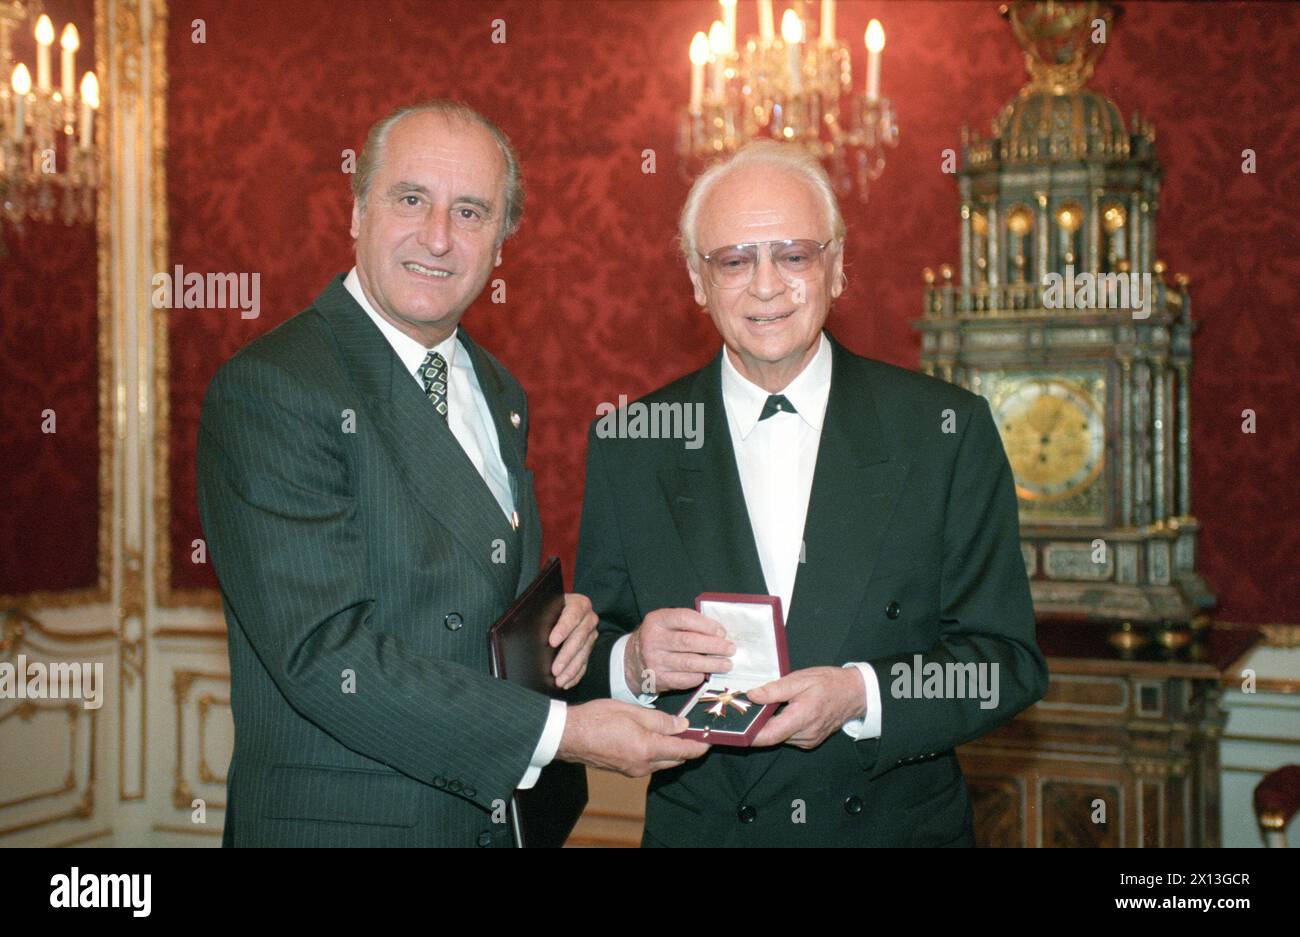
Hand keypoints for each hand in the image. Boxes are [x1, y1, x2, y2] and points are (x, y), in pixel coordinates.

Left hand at [548, 593, 598, 689]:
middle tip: (555, 669)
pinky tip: (567, 682)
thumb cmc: (551, 607)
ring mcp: (590, 633)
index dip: (562, 629)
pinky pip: (585, 663)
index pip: (572, 616)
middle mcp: (588, 618)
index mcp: (578, 604)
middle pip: (579, 638)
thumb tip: (524, 628)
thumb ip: (541, 614)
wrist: (563, 607)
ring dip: (571, 669)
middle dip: (566, 656)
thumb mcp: (547, 605)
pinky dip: (575, 674)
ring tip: (559, 680)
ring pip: (583, 653)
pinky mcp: (589, 647)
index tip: (552, 642)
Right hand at [557, 699, 709, 776]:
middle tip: (695, 732)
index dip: (699, 745)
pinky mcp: (625, 770)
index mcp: (647, 749)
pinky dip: (659, 753)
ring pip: (663, 762)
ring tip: (677, 733)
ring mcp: (633, 770)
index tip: (710, 739)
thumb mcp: (632, 711)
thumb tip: (681, 724)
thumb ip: (660, 720)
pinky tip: (656, 739)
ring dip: (673, 751)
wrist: (568, 735)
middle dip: (688, 748)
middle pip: (676, 759)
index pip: (683, 751)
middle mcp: (643, 765)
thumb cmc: (596, 719)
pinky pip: (650, 764)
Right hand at [624, 608, 735, 695]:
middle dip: (714, 646)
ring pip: (689, 663)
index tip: (722, 631)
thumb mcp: (666, 623)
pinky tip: (707, 673)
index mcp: (657, 620)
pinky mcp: (659, 679)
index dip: (706, 625)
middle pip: (689, 642)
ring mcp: (655, 661)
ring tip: (727, 664)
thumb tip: (719, 632)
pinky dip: (699, 676)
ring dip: (712, 664)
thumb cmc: (659, 638)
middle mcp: (653, 640)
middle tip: (730, 648)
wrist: (633, 661)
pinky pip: (685, 679)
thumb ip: (688, 623)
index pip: (684, 618)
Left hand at [748, 666, 864, 749]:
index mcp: (802, 718)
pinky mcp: (810, 741)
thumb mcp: (800, 679)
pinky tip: (777, 713)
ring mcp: (808, 740)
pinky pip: (788, 737)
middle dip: (756, 726)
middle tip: (742, 712)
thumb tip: (752, 695)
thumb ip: (774, 690)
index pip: (769, 736)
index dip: (749, 735)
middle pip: (771, 737)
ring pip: (779, 738)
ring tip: (759, 709)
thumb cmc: (829, 683)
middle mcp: (805, 735)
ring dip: (768, 726)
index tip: (733, 730)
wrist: (855, 693)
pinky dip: (779, 727)